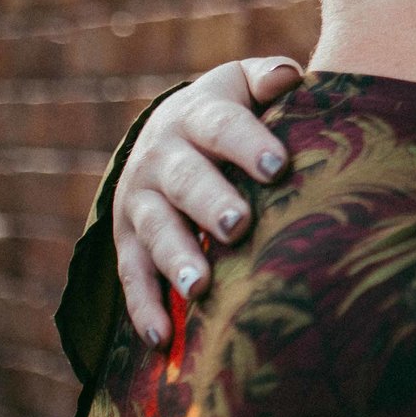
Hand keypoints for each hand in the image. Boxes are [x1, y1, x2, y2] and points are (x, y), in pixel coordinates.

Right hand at [114, 57, 302, 343]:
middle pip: (184, 181)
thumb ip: (266, 79)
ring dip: (176, 258)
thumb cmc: (229, 114)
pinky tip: (162, 339)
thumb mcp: (241, 87)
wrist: (169, 134)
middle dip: (209, 203)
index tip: (278, 166)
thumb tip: (288, 76)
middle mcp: (160, 158)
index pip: (222, 126)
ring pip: (155, 230)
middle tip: (238, 225)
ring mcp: (140, 202)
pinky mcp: (127, 242)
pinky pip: (131, 277)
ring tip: (200, 287)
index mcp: (196, 117)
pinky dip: (144, 308)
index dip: (248, 144)